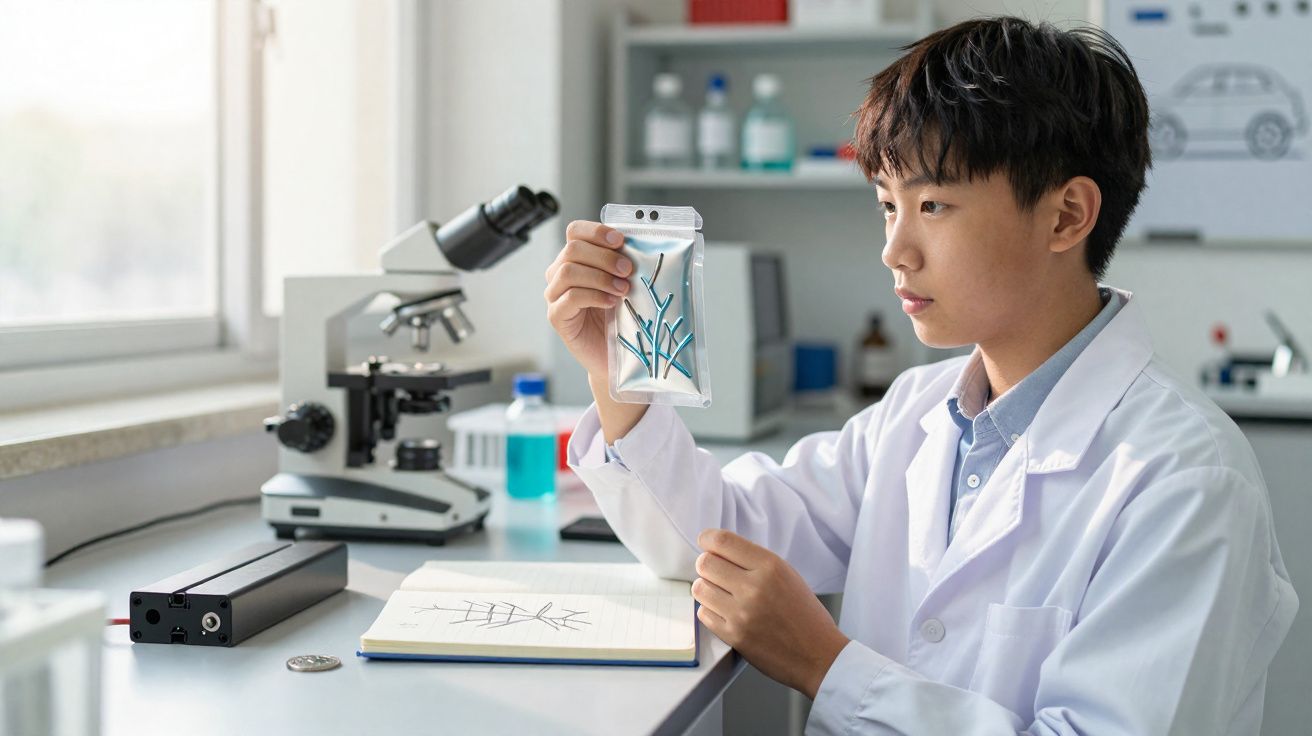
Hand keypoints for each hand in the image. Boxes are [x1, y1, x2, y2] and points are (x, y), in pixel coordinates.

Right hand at [544, 220, 632, 379]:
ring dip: (600, 277)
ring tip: (623, 289)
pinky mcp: (557, 316)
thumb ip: (624, 263)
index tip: (621, 241)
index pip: (575, 231)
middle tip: (628, 270)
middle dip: (604, 257)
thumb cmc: (620, 316)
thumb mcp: (625, 283)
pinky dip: (594, 296)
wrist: (614, 354)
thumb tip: (638, 244)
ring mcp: (555, 295)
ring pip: (568, 271)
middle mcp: (559, 273)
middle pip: (572, 249)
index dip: (597, 231)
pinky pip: (570, 297)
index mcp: (576, 258)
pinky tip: (611, 302)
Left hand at [693, 529, 849, 699]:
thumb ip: (755, 562)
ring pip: (700, 588)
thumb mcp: (788, 575)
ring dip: (707, 589)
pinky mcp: (734, 636)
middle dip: (707, 566)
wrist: (819, 655)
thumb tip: (719, 550)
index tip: (706, 542)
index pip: (723, 541)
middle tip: (716, 572)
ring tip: (721, 594)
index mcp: (771, 566)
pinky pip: (704, 613)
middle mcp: (754, 587)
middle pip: (705, 563)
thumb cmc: (805, 615)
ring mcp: (742, 613)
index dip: (708, 538)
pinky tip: (726, 612)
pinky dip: (711, 611)